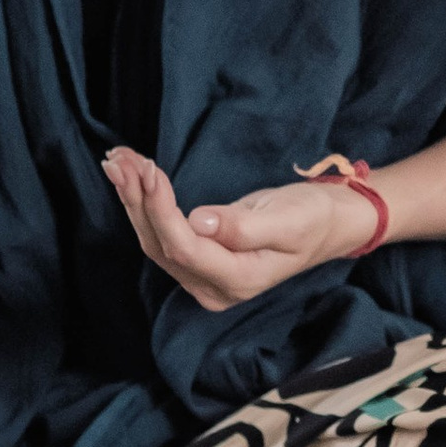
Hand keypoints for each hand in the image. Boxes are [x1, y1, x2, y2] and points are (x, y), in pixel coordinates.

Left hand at [104, 150, 369, 307]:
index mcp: (238, 280)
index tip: (150, 170)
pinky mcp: (197, 259)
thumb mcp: (288, 221)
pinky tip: (130, 178)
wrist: (328, 224)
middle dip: (137, 201)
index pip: (185, 248)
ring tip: (117, 161)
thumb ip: (244, 228)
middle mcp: (213, 286)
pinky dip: (143, 204)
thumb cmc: (312, 219)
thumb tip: (199, 222)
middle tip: (121, 159)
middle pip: (161, 246)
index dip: (161, 211)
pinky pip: (161, 234)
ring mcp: (203, 276)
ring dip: (132, 200)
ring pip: (154, 240)